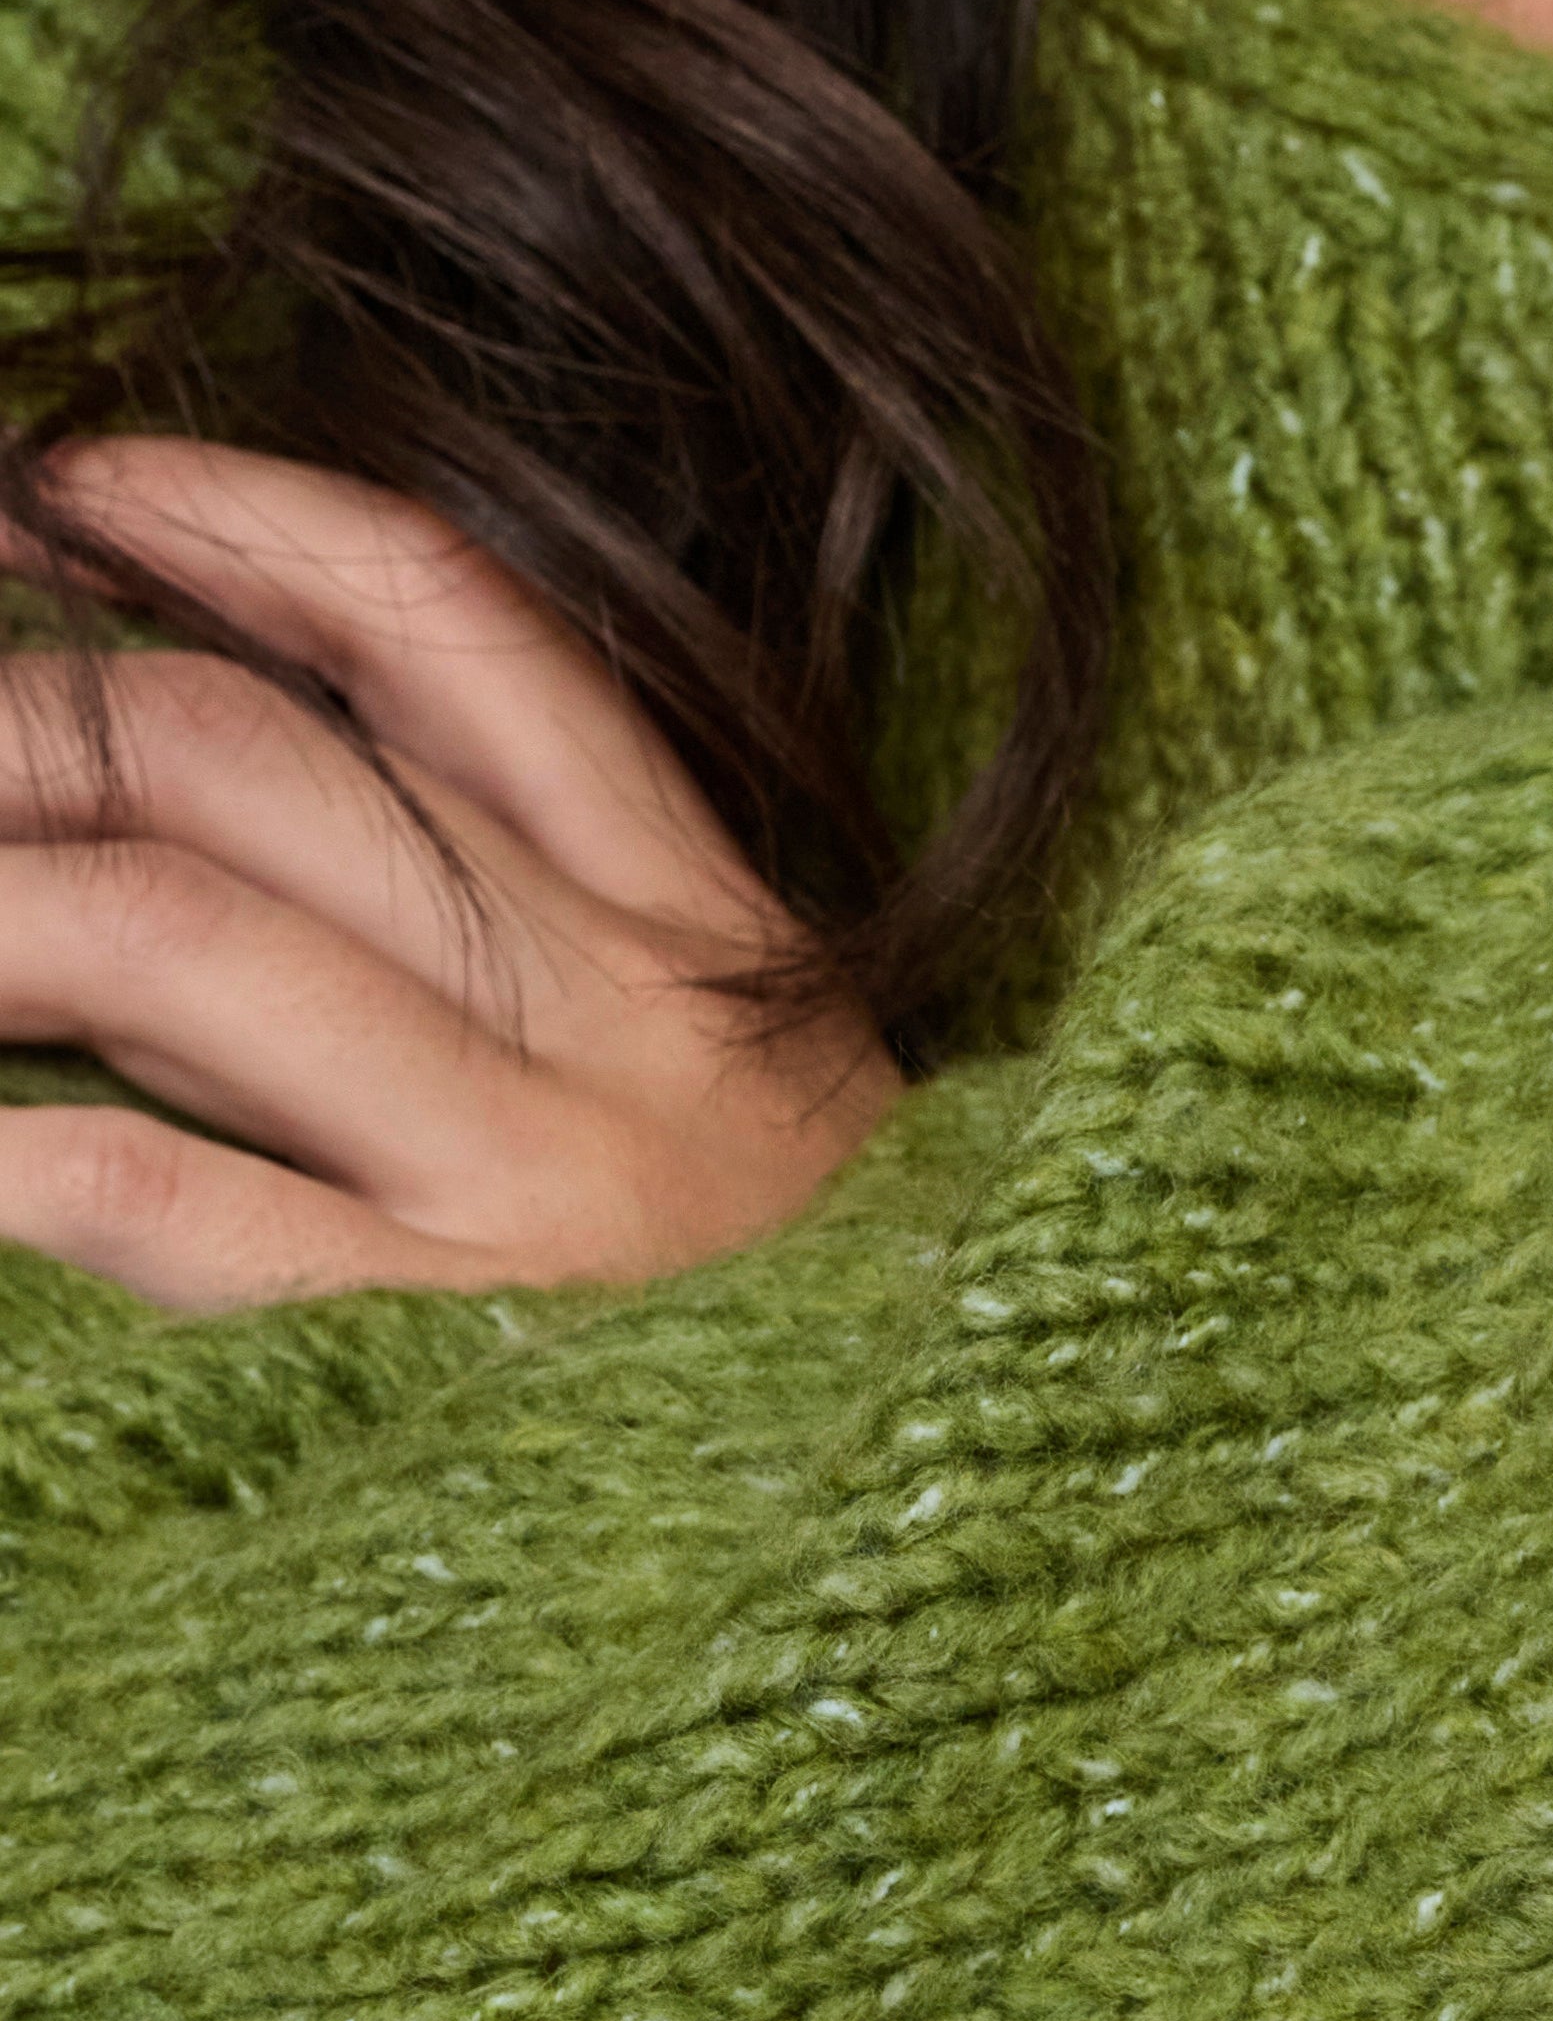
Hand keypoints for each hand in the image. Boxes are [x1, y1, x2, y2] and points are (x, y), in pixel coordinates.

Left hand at [0, 438, 897, 1313]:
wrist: (987, 1538)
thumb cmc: (805, 1307)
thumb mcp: (700, 1055)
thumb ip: (501, 909)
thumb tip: (202, 766)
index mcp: (685, 906)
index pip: (450, 625)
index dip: (237, 520)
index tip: (66, 483)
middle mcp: (610, 1008)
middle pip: (249, 757)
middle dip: (19, 714)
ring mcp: (526, 1174)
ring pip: (179, 935)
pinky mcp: (445, 1346)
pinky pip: (176, 1203)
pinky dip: (2, 1152)